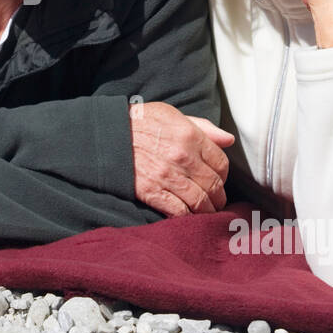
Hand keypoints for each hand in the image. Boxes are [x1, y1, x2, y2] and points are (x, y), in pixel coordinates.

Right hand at [129, 101, 232, 216]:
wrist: (105, 135)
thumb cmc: (138, 122)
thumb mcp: (171, 115)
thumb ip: (202, 127)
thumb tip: (227, 139)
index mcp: (190, 135)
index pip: (222, 163)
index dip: (223, 175)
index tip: (218, 179)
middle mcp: (182, 157)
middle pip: (214, 185)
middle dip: (218, 197)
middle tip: (216, 201)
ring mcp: (167, 176)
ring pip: (201, 202)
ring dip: (206, 211)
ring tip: (204, 212)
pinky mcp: (152, 192)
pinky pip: (179, 212)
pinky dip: (187, 217)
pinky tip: (187, 216)